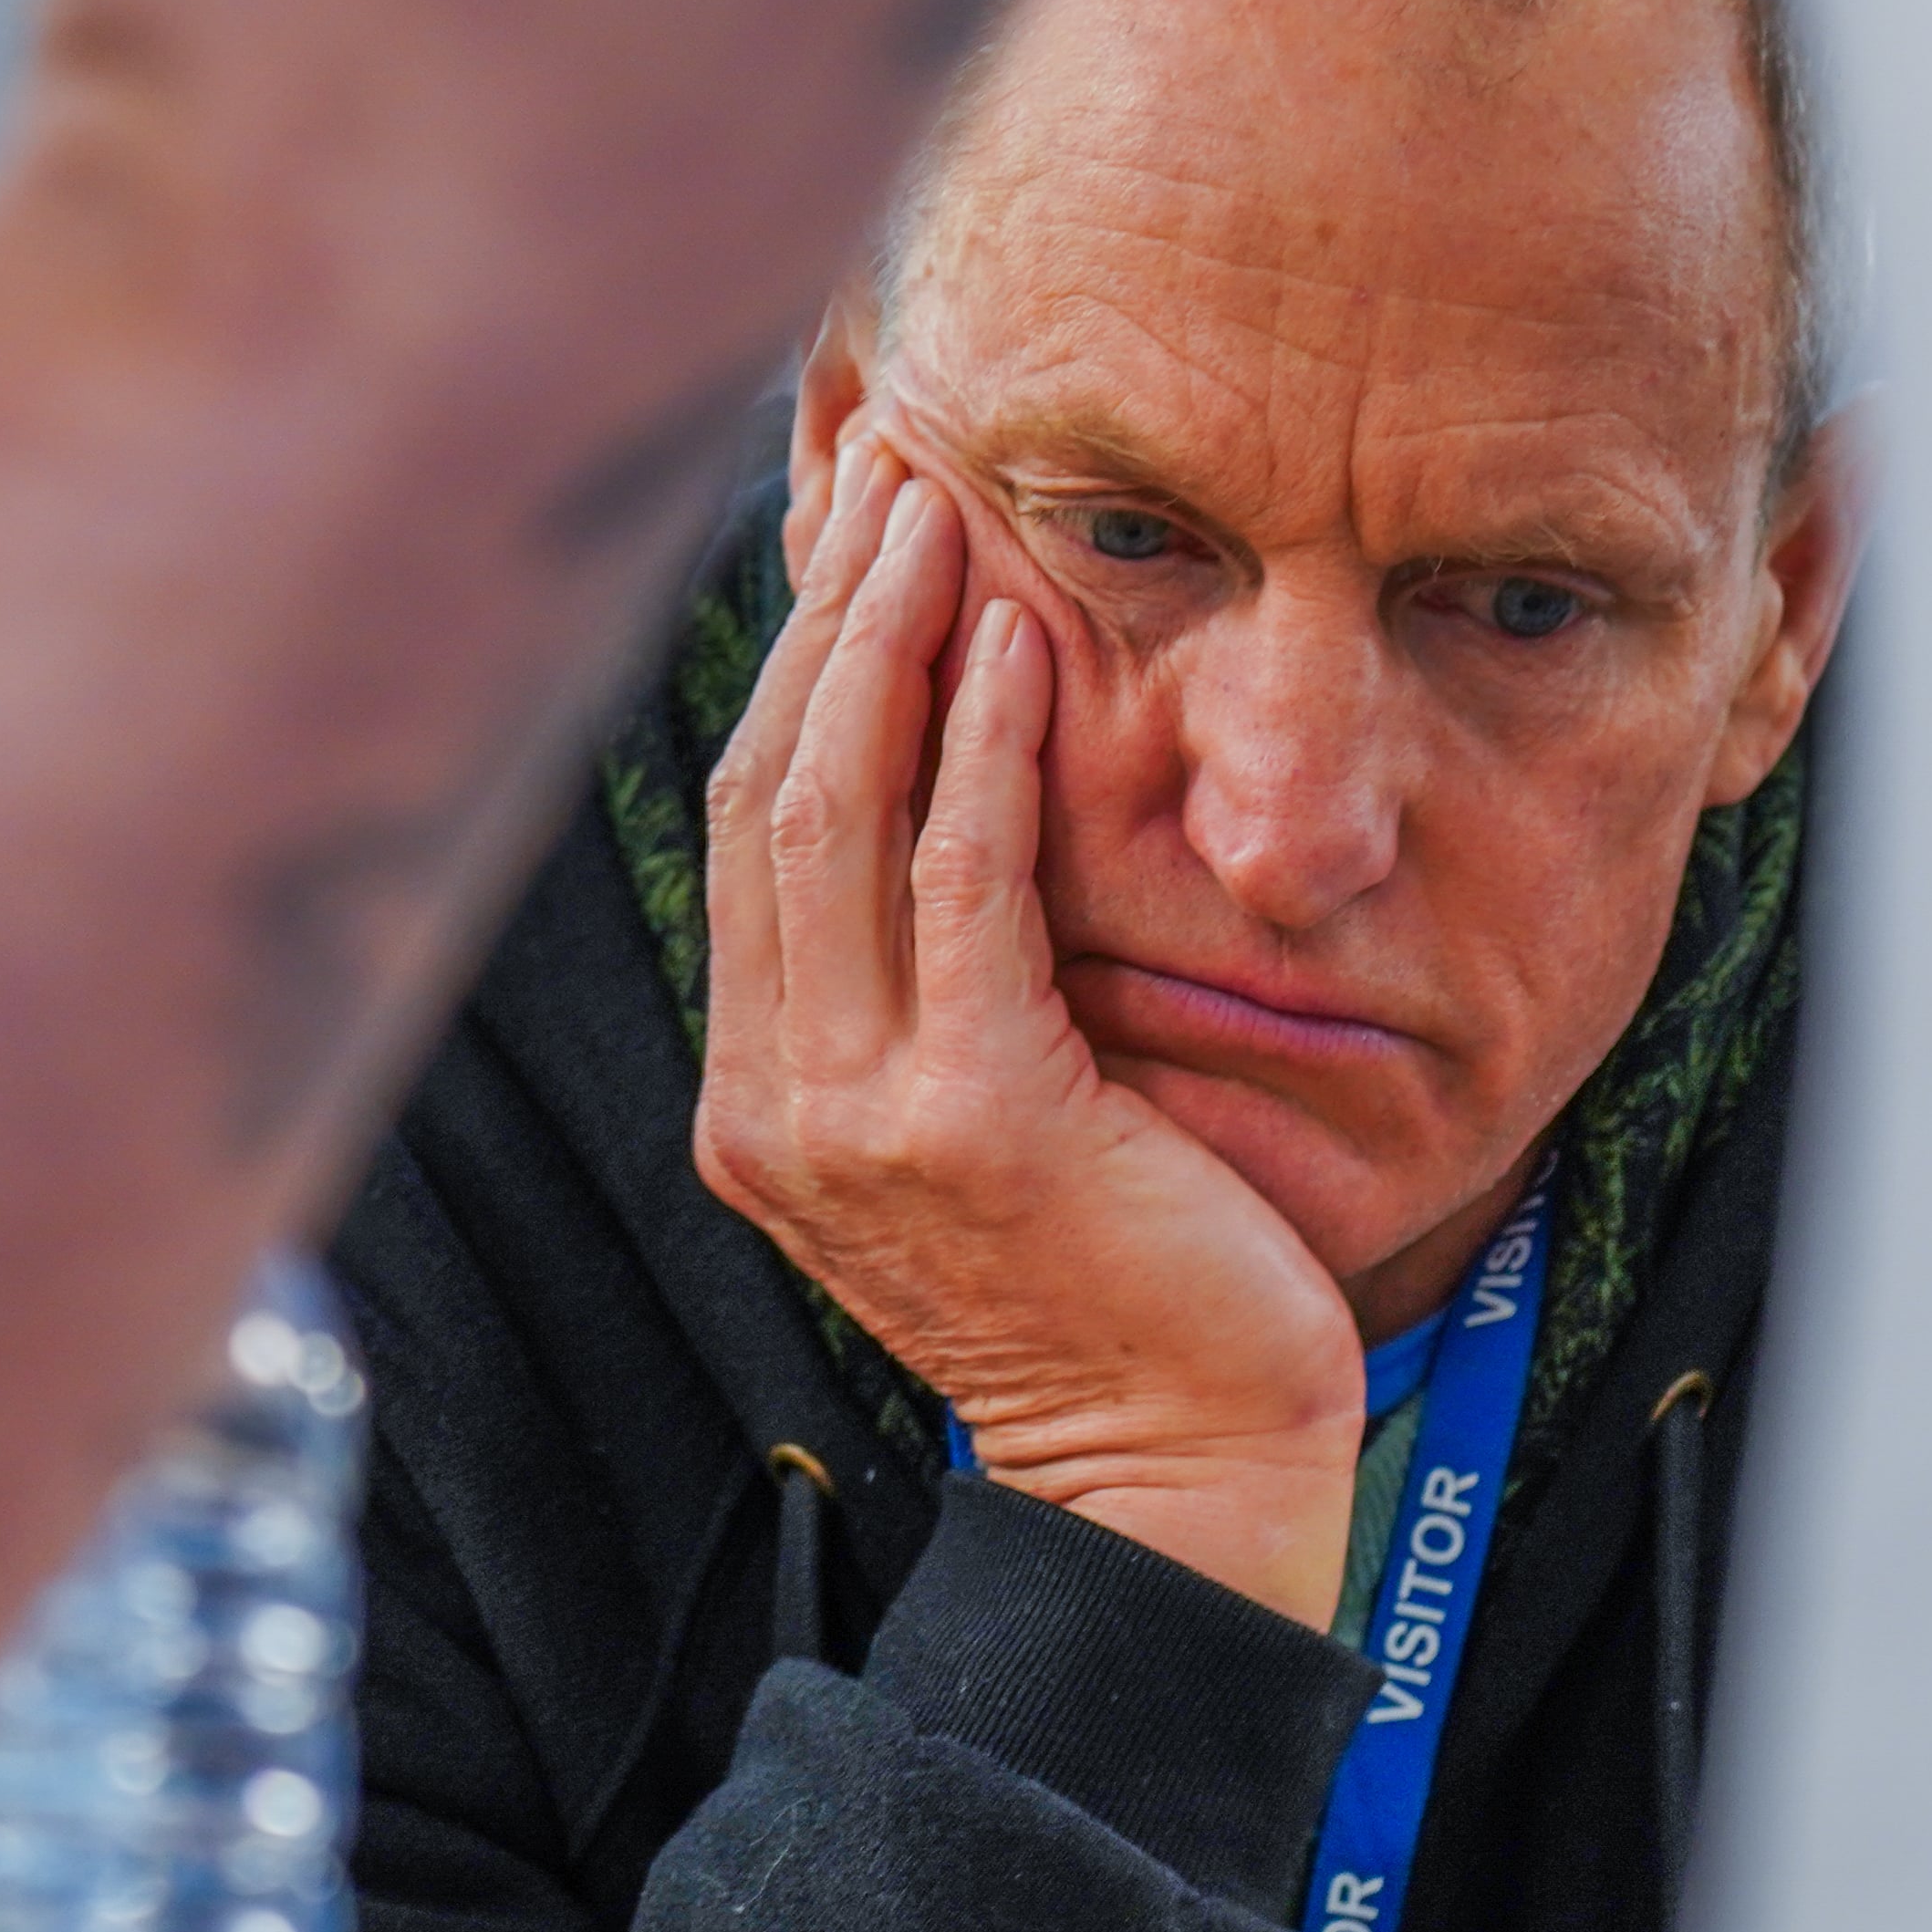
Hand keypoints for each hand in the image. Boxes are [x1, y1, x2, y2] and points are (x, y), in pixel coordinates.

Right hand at [694, 438, 1364, 1624]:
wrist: (1183, 1471)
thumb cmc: (1119, 1290)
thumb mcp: (985, 1126)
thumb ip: (930, 990)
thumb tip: (945, 801)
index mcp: (760, 1105)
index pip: (748, 833)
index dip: (793, 664)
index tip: (848, 525)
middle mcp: (775, 1105)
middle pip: (766, 794)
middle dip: (828, 612)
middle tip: (887, 460)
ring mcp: (856, 1117)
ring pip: (837, 818)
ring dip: (893, 641)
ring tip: (940, 503)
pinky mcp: (974, 1117)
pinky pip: (962, 885)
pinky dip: (985, 746)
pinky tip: (1020, 637)